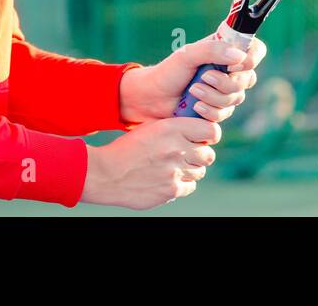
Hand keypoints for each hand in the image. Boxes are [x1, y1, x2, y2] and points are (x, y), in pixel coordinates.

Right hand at [81, 117, 219, 209]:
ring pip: (199, 172)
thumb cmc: (127, 148)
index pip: (211, 131)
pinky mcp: (171, 190)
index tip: (203, 139)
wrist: (106, 174)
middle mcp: (177, 149)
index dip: (209, 136)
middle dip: (200, 155)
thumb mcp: (150, 127)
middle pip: (208, 155)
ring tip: (172, 167)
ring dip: (190, 170)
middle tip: (188, 155)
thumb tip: (199, 133)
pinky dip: (181, 184)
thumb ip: (176, 128)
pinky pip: (189, 187)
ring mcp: (175, 171)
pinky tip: (167, 179)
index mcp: (172, 128)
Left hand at [119, 34, 267, 123]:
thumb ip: (212, 50)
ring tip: (193, 91)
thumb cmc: (168, 72)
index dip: (252, 58)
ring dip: (214, 96)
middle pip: (247, 79)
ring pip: (236, 99)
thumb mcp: (187, 55)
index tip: (235, 64)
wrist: (151, 99)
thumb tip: (239, 57)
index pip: (255, 51)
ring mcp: (224, 93)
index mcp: (225, 52)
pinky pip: (224, 114)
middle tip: (204, 77)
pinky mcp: (217, 111)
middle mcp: (229, 72)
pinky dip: (209, 111)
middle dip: (225, 82)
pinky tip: (194, 107)